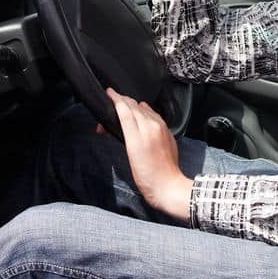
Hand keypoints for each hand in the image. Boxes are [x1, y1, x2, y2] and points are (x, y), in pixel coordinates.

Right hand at [98, 87, 193, 221]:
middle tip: (111, 102)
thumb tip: (120, 118)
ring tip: (124, 105)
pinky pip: (154, 115)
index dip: (116, 99)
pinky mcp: (167, 132)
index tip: (109, 92)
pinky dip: (144, 111)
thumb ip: (125, 133)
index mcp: (141, 132)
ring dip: (133, 105)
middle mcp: (152, 125)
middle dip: (122, 101)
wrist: (168, 186)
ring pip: (145, 108)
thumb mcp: (130, 154)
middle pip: (135, 106)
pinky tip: (141, 112)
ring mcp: (162, 128)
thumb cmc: (146, 175)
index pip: (126, 108)